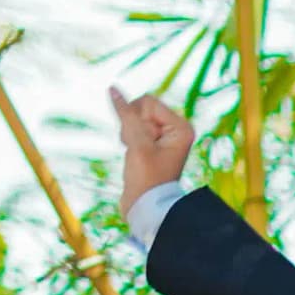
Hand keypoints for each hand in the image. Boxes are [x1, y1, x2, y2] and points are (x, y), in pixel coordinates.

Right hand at [108, 86, 190, 221]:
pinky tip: (134, 154)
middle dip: (133, 126)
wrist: (145, 205)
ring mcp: (163, 135)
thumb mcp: (137, 143)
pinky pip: (133, 127)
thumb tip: (113, 88)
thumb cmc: (146, 177)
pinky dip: (128, 138)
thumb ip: (126, 114)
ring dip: (129, 134)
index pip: (148, 102)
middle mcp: (175, 129)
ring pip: (134, 118)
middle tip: (139, 150)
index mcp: (181, 127)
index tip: (143, 142)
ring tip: (137, 155)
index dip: (136, 119)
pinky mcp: (152, 141)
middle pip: (141, 108)